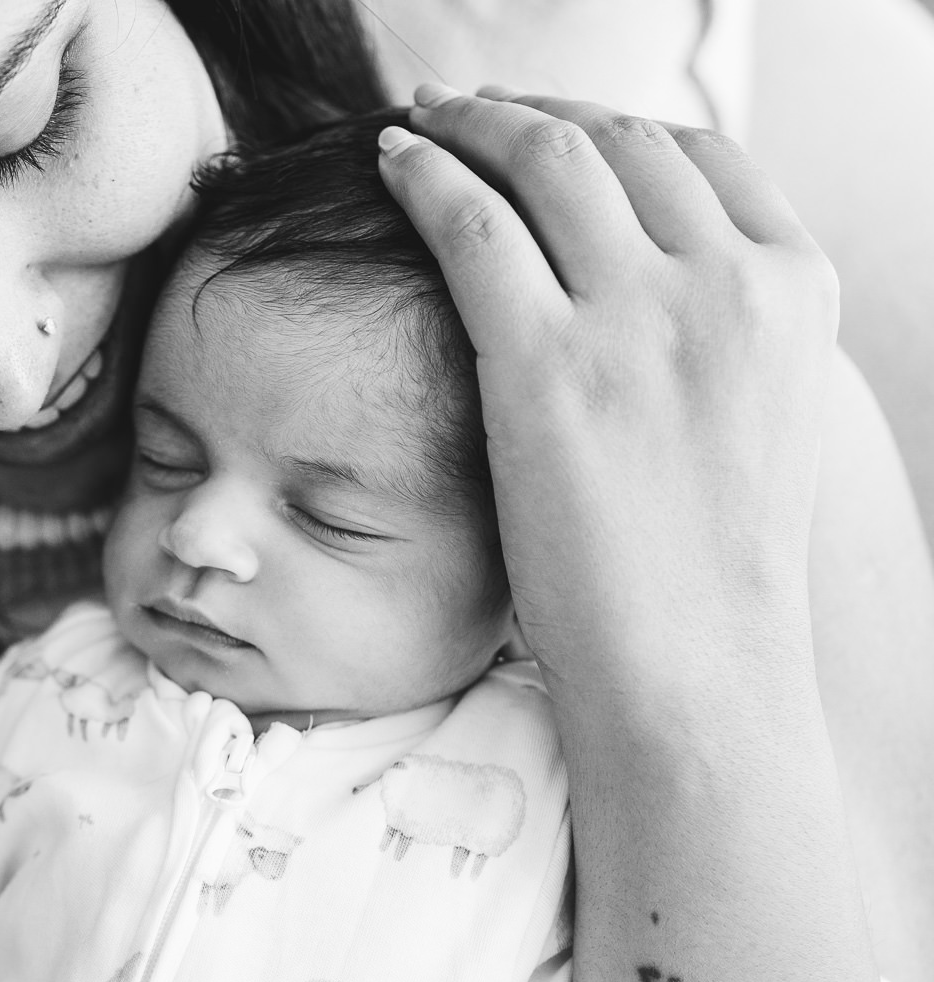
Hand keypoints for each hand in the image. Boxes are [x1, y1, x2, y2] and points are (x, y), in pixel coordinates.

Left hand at [378, 86, 838, 701]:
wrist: (693, 666)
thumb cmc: (705, 562)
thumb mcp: (756, 413)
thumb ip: (715, 326)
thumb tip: (637, 270)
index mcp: (795, 287)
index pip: (696, 154)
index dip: (607, 122)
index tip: (548, 120)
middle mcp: (729, 281)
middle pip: (616, 141)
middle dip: (531, 111)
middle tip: (466, 108)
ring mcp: (641, 316)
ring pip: (544, 160)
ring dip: (471, 122)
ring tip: (422, 121)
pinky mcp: (548, 362)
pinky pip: (473, 224)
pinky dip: (427, 174)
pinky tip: (393, 162)